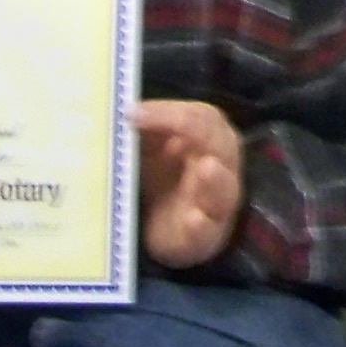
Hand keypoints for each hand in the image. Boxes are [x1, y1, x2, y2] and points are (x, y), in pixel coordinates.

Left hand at [134, 99, 244, 267]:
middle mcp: (219, 166)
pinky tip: (192, 218)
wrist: (162, 229)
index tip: (131, 112)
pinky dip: (201, 224)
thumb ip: (142, 131)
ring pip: (225, 188)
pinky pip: (208, 229)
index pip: (201, 117)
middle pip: (221, 144)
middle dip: (199, 133)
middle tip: (176, 126)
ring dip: (215, 178)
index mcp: (207, 138)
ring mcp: (215, 203)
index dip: (169, 112)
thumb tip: (120, 110)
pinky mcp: (204, 236)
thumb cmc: (160, 178)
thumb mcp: (149, 150)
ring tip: (206, 167)